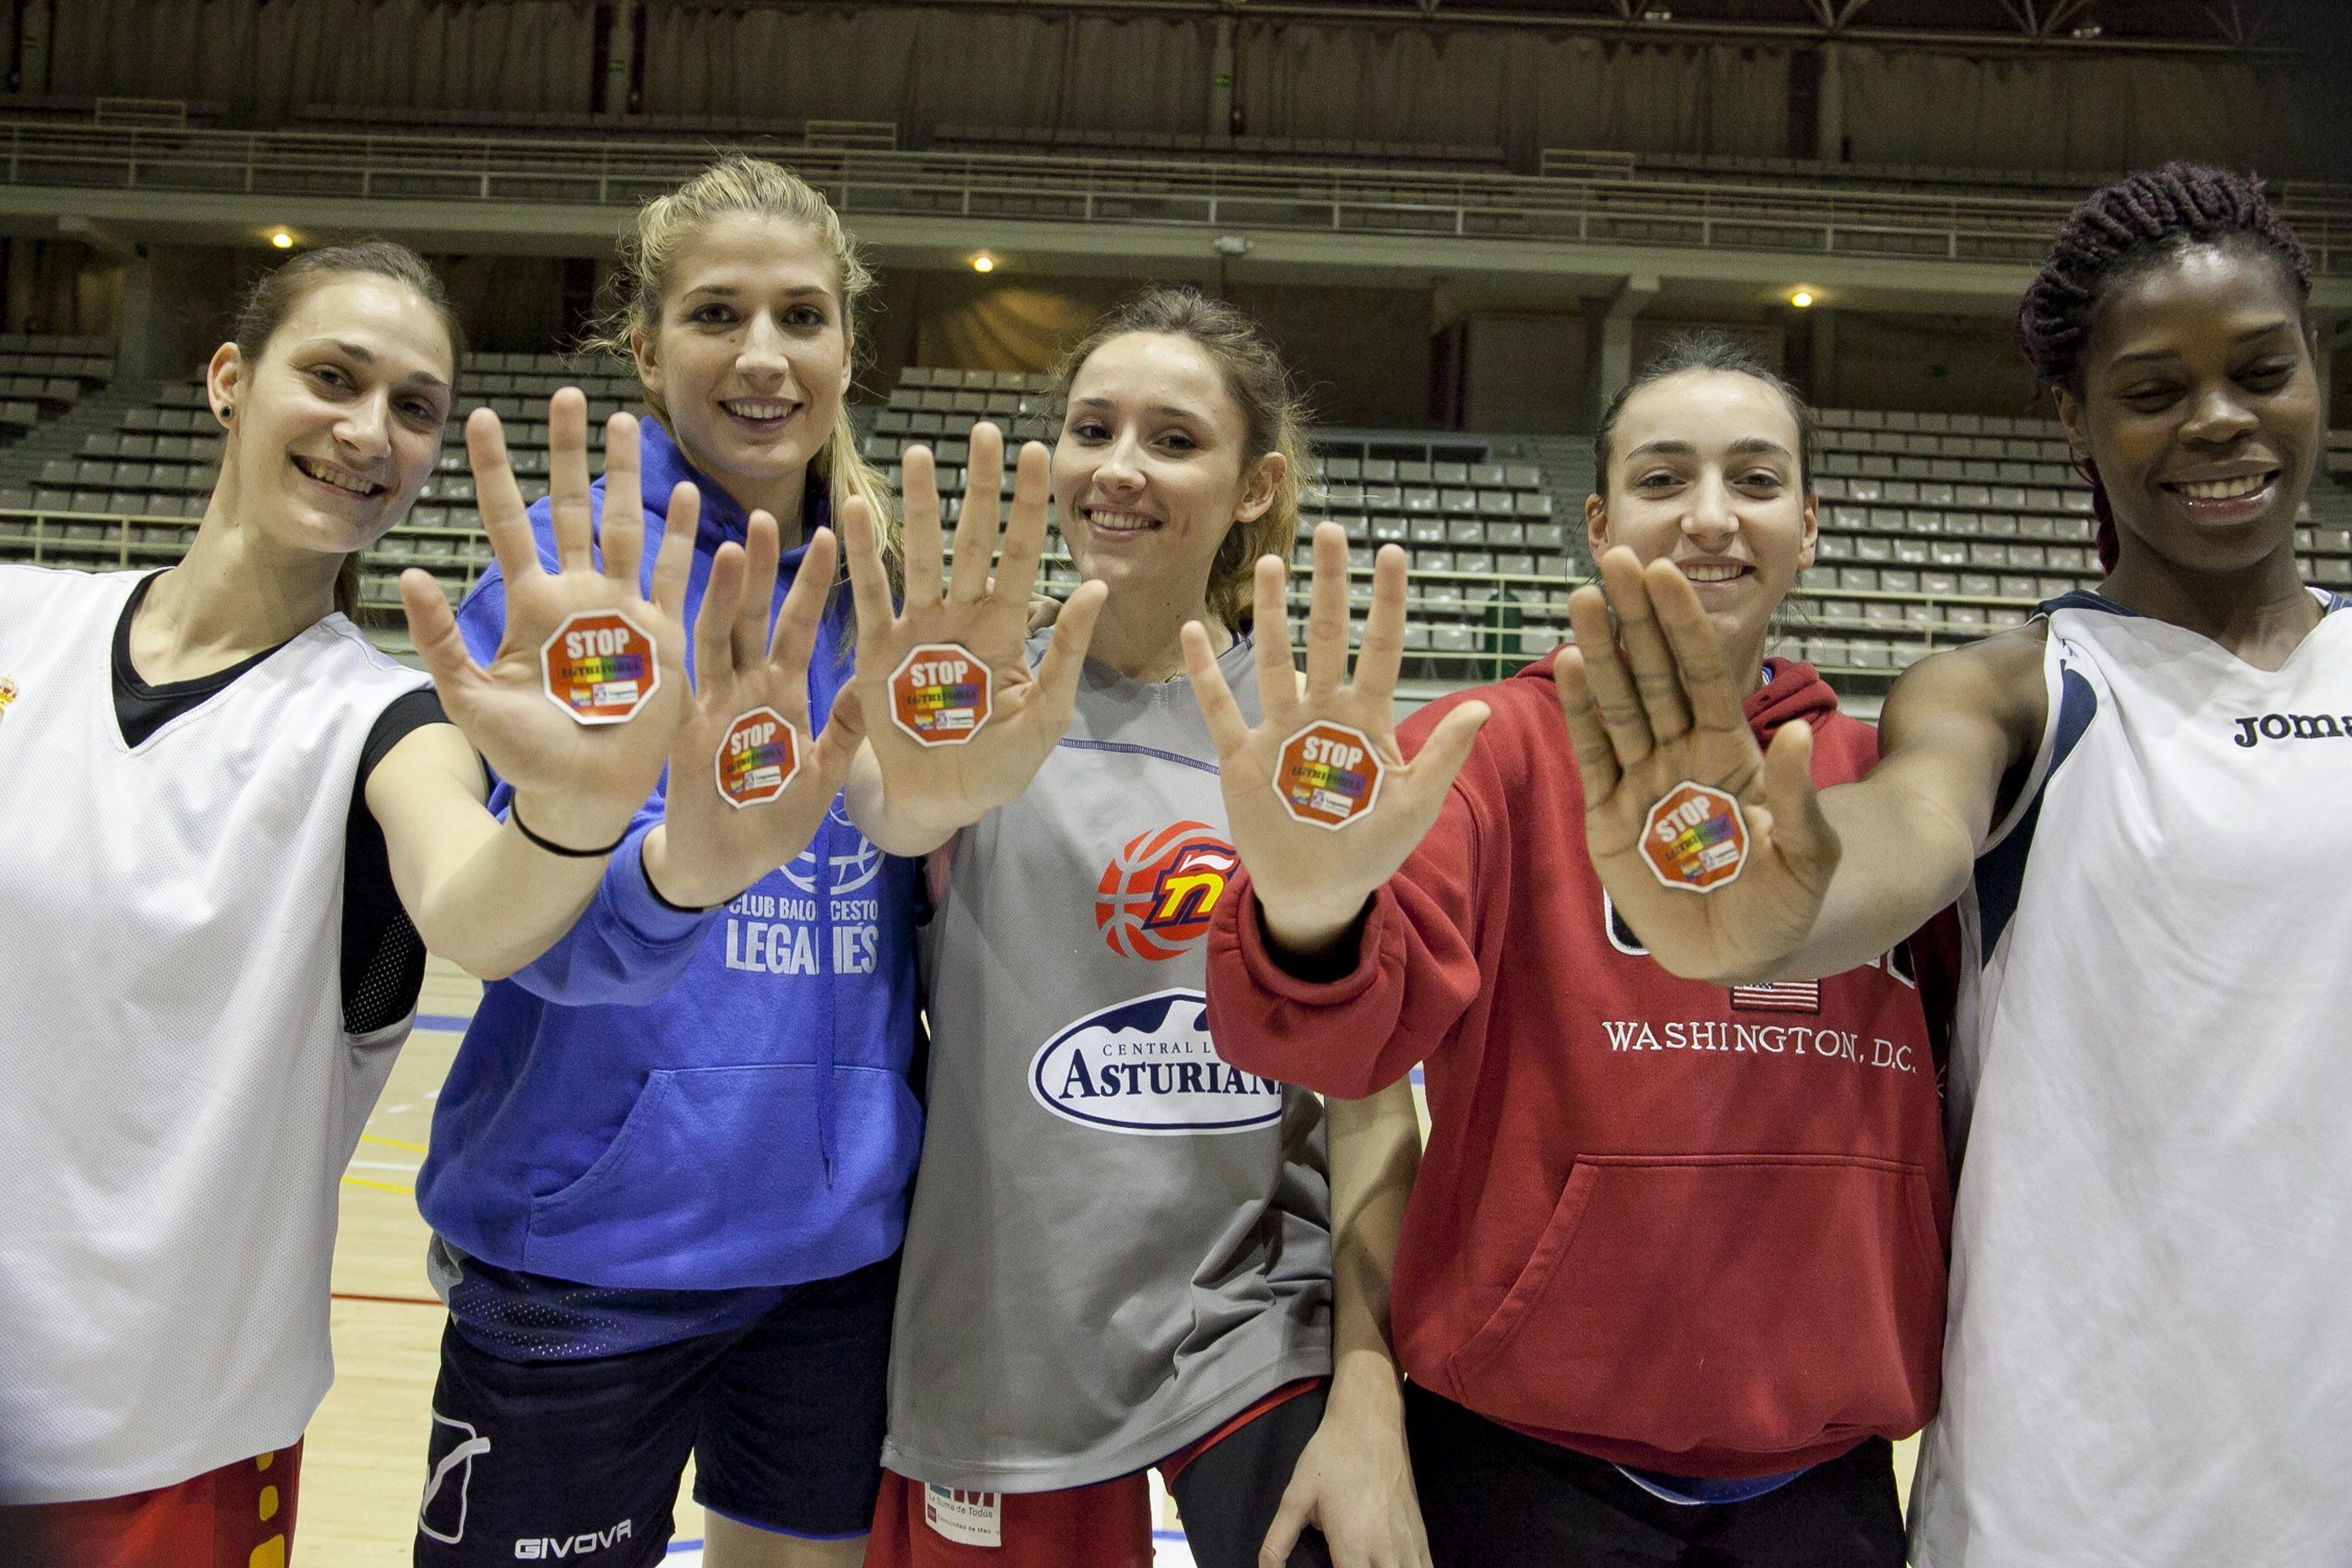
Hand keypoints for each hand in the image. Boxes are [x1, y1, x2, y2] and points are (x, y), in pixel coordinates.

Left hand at [399, 391, 692, 849]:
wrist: (581, 795)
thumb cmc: (523, 755)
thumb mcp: (468, 699)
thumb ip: (440, 639)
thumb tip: (410, 574)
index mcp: (531, 605)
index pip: (508, 521)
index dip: (496, 470)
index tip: (482, 417)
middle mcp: (578, 595)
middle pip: (573, 505)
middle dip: (570, 451)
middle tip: (567, 394)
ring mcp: (623, 611)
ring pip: (625, 525)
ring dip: (627, 475)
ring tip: (624, 424)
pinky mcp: (663, 635)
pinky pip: (675, 574)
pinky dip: (682, 534)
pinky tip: (685, 494)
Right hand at [646, 517, 866, 909]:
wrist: (724, 871)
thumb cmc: (770, 824)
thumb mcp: (822, 774)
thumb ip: (843, 730)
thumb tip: (871, 683)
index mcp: (780, 695)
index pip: (798, 627)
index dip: (812, 585)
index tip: (829, 536)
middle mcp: (744, 689)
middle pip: (756, 616)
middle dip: (764, 567)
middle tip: (770, 514)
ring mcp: (712, 705)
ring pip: (719, 634)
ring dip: (729, 591)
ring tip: (737, 542)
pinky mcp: (688, 731)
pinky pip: (689, 683)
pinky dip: (690, 647)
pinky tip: (687, 609)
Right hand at [841, 421, 1105, 842]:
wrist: (942, 802)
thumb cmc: (1000, 763)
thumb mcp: (1047, 716)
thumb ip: (1068, 654)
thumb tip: (1097, 587)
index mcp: (1009, 627)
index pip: (1024, 553)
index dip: (1031, 505)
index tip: (1039, 452)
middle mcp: (964, 615)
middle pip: (973, 538)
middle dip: (980, 487)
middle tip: (983, 431)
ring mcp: (920, 628)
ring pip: (921, 554)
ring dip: (921, 505)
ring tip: (921, 454)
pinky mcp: (879, 650)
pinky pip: (871, 594)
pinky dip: (864, 553)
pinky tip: (854, 508)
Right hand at [1182, 524, 1488, 957]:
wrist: (1318, 893)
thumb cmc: (1372, 848)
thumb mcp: (1415, 807)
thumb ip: (1442, 758)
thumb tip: (1482, 709)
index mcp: (1368, 720)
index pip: (1382, 649)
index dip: (1387, 603)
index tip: (1391, 554)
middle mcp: (1323, 713)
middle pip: (1326, 637)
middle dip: (1329, 586)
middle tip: (1332, 531)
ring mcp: (1280, 732)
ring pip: (1273, 662)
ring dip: (1268, 615)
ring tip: (1267, 566)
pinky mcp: (1242, 758)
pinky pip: (1221, 710)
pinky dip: (1205, 675)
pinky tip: (1191, 632)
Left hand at [1259, 1383, 1430, 1567]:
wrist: (1370, 1423)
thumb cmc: (1330, 1458)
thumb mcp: (1296, 1496)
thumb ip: (1279, 1539)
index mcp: (1352, 1546)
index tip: (1332, 1566)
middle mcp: (1385, 1552)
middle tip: (1347, 1564)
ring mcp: (1408, 1543)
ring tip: (1369, 1564)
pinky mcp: (1421, 1533)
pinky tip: (1398, 1567)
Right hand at [1552, 546, 1838, 980]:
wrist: (1743, 952)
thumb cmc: (1786, 900)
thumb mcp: (1811, 854)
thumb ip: (1798, 799)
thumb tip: (1794, 735)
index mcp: (1729, 750)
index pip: (1702, 674)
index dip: (1685, 625)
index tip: (1668, 574)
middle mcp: (1680, 753)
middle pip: (1654, 674)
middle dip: (1636, 619)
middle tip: (1616, 560)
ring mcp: (1641, 781)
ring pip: (1617, 704)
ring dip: (1600, 652)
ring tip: (1583, 599)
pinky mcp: (1607, 817)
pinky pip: (1592, 756)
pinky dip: (1580, 713)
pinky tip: (1569, 664)